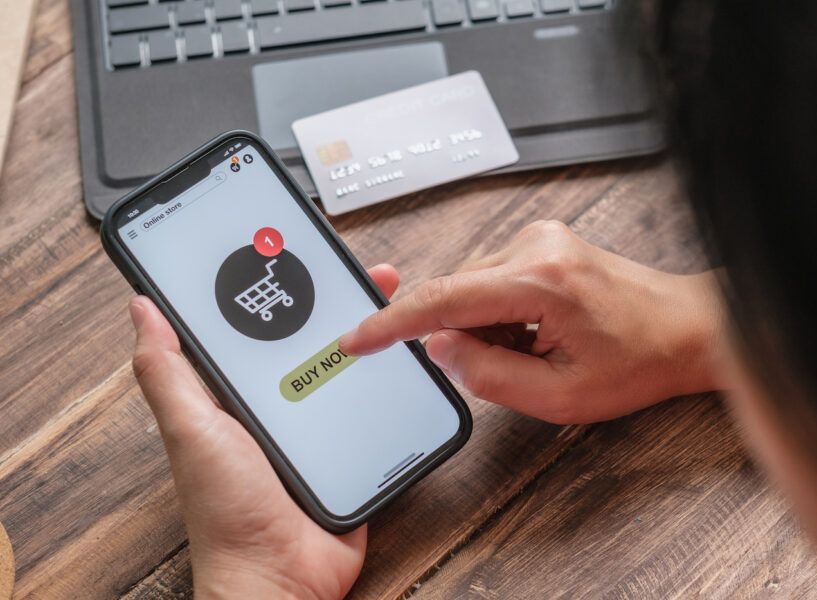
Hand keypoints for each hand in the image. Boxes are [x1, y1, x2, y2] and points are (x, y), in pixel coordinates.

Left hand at [129, 264, 400, 598]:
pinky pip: (372, 405)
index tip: (290, 251)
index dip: (271, 286)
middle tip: (360, 273)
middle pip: (309, 339)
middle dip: (335, 302)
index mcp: (237, 391)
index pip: (255, 326)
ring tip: (392, 303)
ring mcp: (317, 423)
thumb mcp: (192, 431)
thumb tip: (144, 310)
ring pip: (347, 366)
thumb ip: (168, 372)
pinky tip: (407, 359)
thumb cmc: (227, 511)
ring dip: (370, 337)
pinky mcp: (350, 445)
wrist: (281, 576)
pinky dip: (390, 382)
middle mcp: (278, 401)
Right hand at [341, 221, 722, 423]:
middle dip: (462, 336)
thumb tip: (438, 348)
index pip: (442, 298)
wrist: (686, 328)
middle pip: (454, 292)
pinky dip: (498, 312)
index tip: (357, 338)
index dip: (391, 323)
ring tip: (537, 348)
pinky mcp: (542, 241)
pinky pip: (490, 279)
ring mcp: (539, 237)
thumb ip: (488, 374)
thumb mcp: (560, 395)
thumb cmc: (639, 361)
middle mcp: (535, 246)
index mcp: (540, 281)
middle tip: (514, 364)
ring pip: (470, 287)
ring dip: (484, 326)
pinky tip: (536, 331)